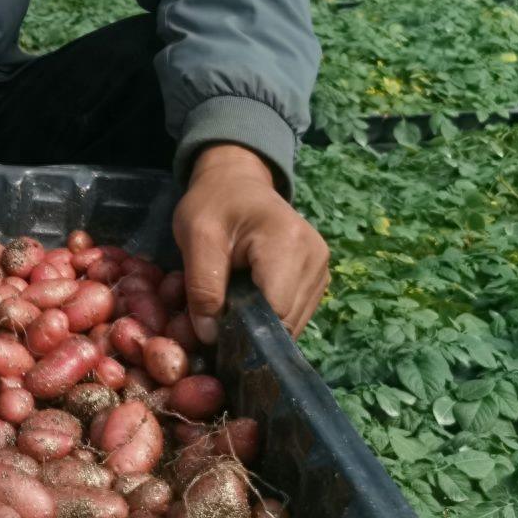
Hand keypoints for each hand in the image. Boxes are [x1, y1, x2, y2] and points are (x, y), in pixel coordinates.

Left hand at [172, 143, 329, 341]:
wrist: (236, 181)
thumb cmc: (213, 203)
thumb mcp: (195, 237)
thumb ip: (201, 286)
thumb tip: (210, 336)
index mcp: (289, 243)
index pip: (275, 311)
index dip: (244, 329)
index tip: (213, 332)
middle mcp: (316, 259)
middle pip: (286, 321)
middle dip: (250, 329)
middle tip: (215, 318)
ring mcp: (322, 270)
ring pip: (292, 323)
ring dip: (260, 325)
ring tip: (231, 303)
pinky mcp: (318, 278)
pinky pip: (295, 314)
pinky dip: (270, 316)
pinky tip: (247, 300)